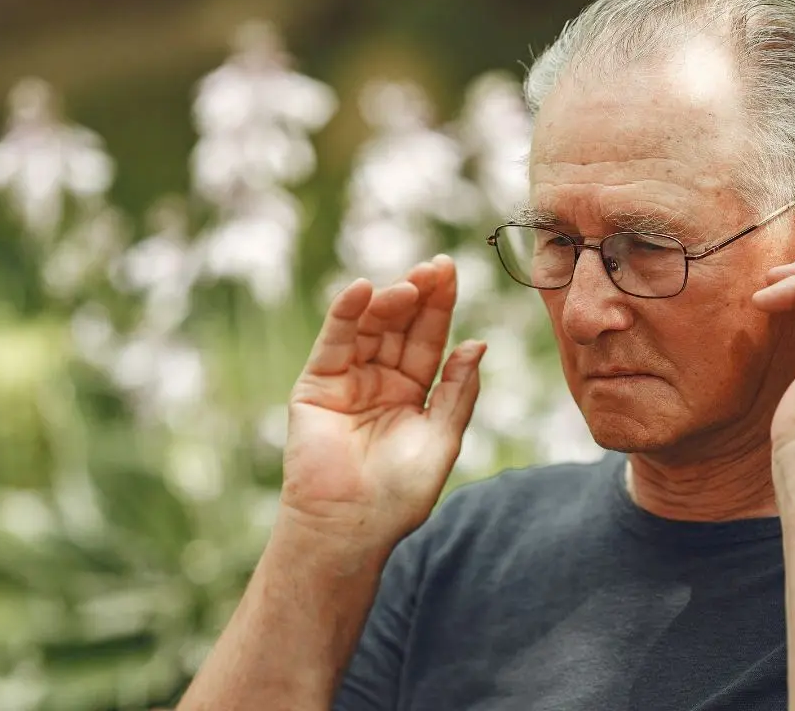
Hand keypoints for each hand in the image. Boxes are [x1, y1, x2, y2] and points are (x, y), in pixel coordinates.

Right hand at [282, 255, 484, 548]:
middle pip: (400, 326)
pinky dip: (344, 314)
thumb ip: (457, 390)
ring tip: (408, 286)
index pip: (428, 339)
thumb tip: (478, 342)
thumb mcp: (443, 438)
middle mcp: (380, 381)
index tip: (450, 270)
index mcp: (414, 393)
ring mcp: (348, 380)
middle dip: (417, 295)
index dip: (439, 305)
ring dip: (387, 302)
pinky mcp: (316, 385)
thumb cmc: (400, 493)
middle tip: (435, 267)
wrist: (351, 526)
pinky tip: (362, 290)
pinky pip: (333, 343)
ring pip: (369, 328)